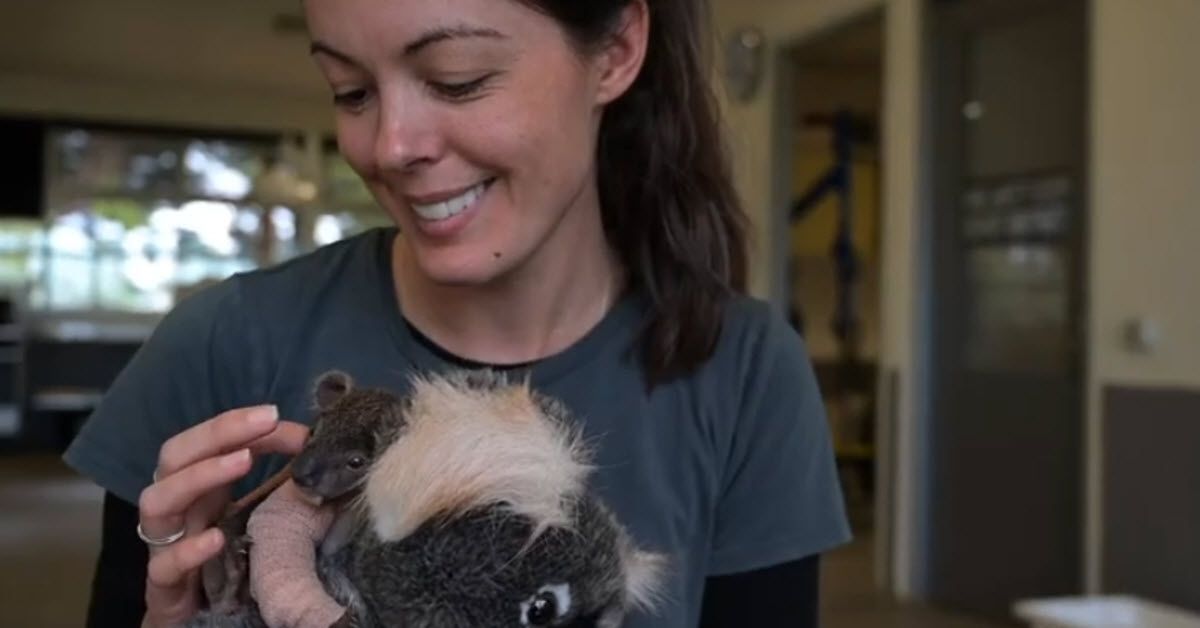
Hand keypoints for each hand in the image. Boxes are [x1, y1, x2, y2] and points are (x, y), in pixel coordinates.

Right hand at [135, 405, 308, 627]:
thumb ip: (282, 486)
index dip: (239, 425)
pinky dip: (188, 550)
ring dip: (200, 476)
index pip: (207, 442)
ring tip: (242, 461)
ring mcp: (164, 545)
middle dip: (217, 433)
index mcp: (199, 489)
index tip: (280, 418)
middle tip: (263, 420)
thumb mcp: (257, 517)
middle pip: (175, 457)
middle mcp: (177, 509)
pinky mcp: (163, 588)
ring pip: (157, 502)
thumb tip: (321, 453)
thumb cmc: (230, 561)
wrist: (199, 624)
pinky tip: (216, 539)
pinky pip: (164, 566)